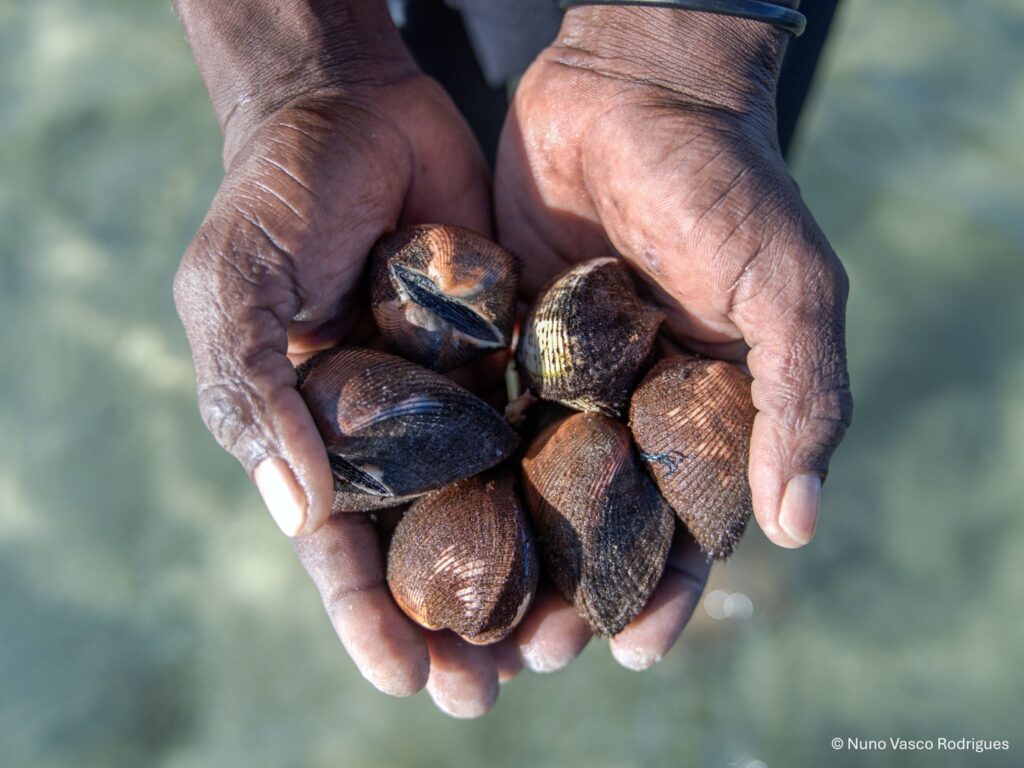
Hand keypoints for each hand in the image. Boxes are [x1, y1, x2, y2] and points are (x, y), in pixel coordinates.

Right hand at [173, 1, 507, 715]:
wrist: (354, 108)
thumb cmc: (277, 196)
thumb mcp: (234, 288)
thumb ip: (254, 392)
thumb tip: (298, 510)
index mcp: (315, 436)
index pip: (339, 549)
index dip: (367, 620)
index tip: (408, 680)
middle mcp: (393, 434)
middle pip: (427, 551)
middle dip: (456, 627)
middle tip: (491, 693)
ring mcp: (456, 399)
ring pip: (496, 508)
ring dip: (526, 579)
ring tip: (563, 641)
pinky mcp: (512, 356)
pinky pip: (545, 426)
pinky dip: (570, 483)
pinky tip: (608, 532)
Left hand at [495, 7, 852, 667]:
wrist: (633, 86)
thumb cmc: (727, 184)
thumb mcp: (788, 287)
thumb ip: (802, 398)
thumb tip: (795, 528)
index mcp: (705, 412)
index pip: (690, 525)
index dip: (667, 591)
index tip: (630, 649)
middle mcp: (631, 407)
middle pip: (598, 524)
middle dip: (569, 593)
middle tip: (529, 656)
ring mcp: (562, 378)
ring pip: (529, 487)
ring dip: (506, 555)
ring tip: (473, 619)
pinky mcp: (501, 341)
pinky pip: (478, 419)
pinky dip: (456, 473)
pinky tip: (424, 525)